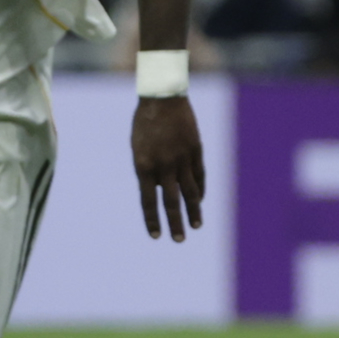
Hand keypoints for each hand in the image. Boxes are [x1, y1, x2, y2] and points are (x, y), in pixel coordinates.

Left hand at [131, 96, 206, 242]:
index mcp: (143, 165)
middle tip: (179, 240)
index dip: (152, 220)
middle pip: (171, 200)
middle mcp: (163, 165)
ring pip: (189, 191)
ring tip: (196, 226)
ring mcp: (181, 158)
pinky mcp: (195, 150)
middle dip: (175, 222)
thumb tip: (163, 190)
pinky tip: (199, 201)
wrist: (161, 97)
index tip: (156, 236)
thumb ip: (149, 171)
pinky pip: (199, 176)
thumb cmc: (144, 123)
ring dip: (193, 211)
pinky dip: (199, 190)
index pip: (148, 200)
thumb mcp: (139, 148)